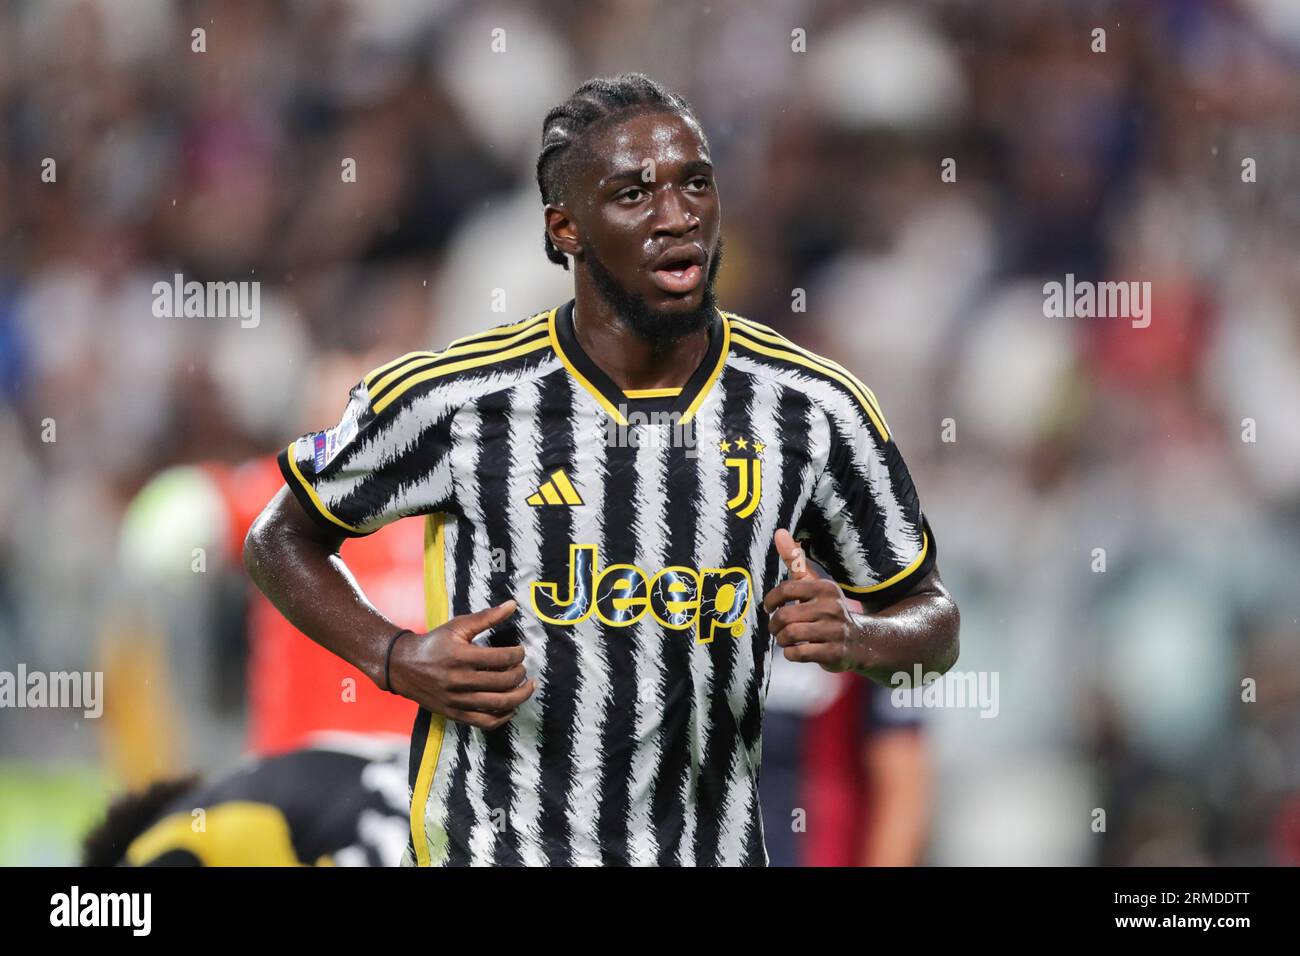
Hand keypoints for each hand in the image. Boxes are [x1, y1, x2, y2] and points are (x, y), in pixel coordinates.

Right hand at [388, 599, 534, 729]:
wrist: (403, 666)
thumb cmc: (434, 643)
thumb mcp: (458, 626)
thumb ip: (487, 617)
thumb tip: (513, 605)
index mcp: (461, 656)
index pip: (502, 659)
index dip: (518, 655)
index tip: (520, 652)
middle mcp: (459, 680)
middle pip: (503, 682)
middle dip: (520, 674)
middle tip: (522, 668)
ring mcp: (457, 700)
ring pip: (498, 705)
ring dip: (519, 696)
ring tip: (527, 687)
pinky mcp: (454, 713)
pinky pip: (485, 722)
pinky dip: (503, 717)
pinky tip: (511, 707)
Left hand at [762, 529, 861, 672]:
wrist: (861, 641)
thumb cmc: (828, 609)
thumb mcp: (815, 583)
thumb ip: (795, 560)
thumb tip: (779, 532)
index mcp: (825, 588)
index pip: (786, 589)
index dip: (771, 601)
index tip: (769, 608)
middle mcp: (832, 607)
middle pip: (785, 616)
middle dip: (774, 625)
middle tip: (776, 628)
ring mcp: (835, 631)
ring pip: (790, 635)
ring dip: (781, 640)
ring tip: (785, 639)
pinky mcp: (835, 652)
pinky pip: (800, 653)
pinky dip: (791, 653)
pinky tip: (795, 650)